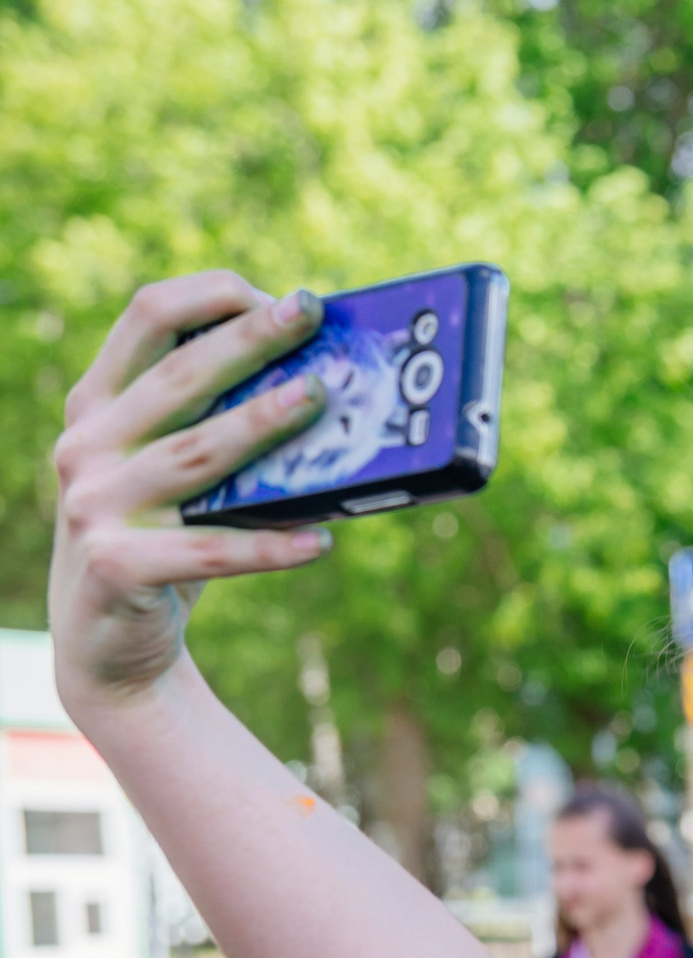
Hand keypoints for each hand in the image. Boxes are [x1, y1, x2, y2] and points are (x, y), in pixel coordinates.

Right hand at [49, 272, 333, 714]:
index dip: (210, 297)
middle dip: (248, 340)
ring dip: (261, 423)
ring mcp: (95, 505)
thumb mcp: (172, 473)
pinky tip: (321, 541)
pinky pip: (209, 552)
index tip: (276, 296)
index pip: (146, 319)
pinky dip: (268, 546)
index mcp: (99, 405)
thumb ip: (214, 427)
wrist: (107, 646)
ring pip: (196, 455)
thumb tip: (325, 387)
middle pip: (178, 378)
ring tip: (321, 399)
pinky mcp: (119, 566)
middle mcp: (86, 445)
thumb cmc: (161, 539)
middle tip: (309, 315)